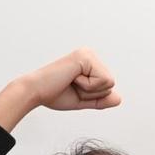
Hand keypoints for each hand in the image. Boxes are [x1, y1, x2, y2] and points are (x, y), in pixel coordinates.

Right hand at [0, 48, 120, 130]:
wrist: (35, 92)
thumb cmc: (55, 94)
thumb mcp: (83, 100)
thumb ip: (101, 100)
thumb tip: (119, 98)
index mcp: (89, 64)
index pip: (108, 87)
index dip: (93, 96)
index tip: (73, 89)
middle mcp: (90, 56)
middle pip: (111, 84)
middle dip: (93, 93)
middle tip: (72, 86)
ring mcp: (88, 54)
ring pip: (109, 82)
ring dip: (90, 90)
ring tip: (71, 82)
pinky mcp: (86, 57)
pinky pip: (102, 80)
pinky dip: (87, 86)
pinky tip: (71, 78)